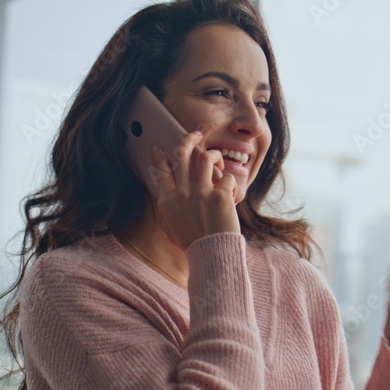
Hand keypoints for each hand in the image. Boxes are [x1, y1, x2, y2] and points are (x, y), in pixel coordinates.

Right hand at [148, 130, 240, 250]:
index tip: (158, 148)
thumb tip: (166, 198)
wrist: (211, 255)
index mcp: (167, 201)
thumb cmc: (191, 245)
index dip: (159, 156)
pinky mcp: (221, 196)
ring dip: (213, 154)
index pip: (161, 170)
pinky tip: (231, 190)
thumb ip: (167, 211)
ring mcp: (202, 193)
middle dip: (188, 139)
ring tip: (217, 159)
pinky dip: (230, 181)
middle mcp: (182, 193)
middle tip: (195, 134)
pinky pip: (227, 177)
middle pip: (181, 154)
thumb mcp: (170, 228)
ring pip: (205, 157)